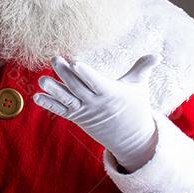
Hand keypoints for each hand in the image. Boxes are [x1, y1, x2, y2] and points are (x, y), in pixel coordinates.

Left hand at [33, 54, 160, 172]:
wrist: (130, 137)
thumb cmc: (135, 106)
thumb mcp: (140, 86)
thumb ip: (143, 68)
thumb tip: (157, 55)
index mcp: (111, 93)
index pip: (96, 82)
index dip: (86, 73)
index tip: (75, 62)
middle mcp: (95, 103)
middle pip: (78, 88)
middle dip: (66, 74)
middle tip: (54, 58)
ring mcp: (84, 111)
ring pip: (67, 100)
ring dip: (53, 91)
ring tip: (42, 80)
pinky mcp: (76, 117)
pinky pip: (61, 111)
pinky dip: (49, 104)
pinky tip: (36, 96)